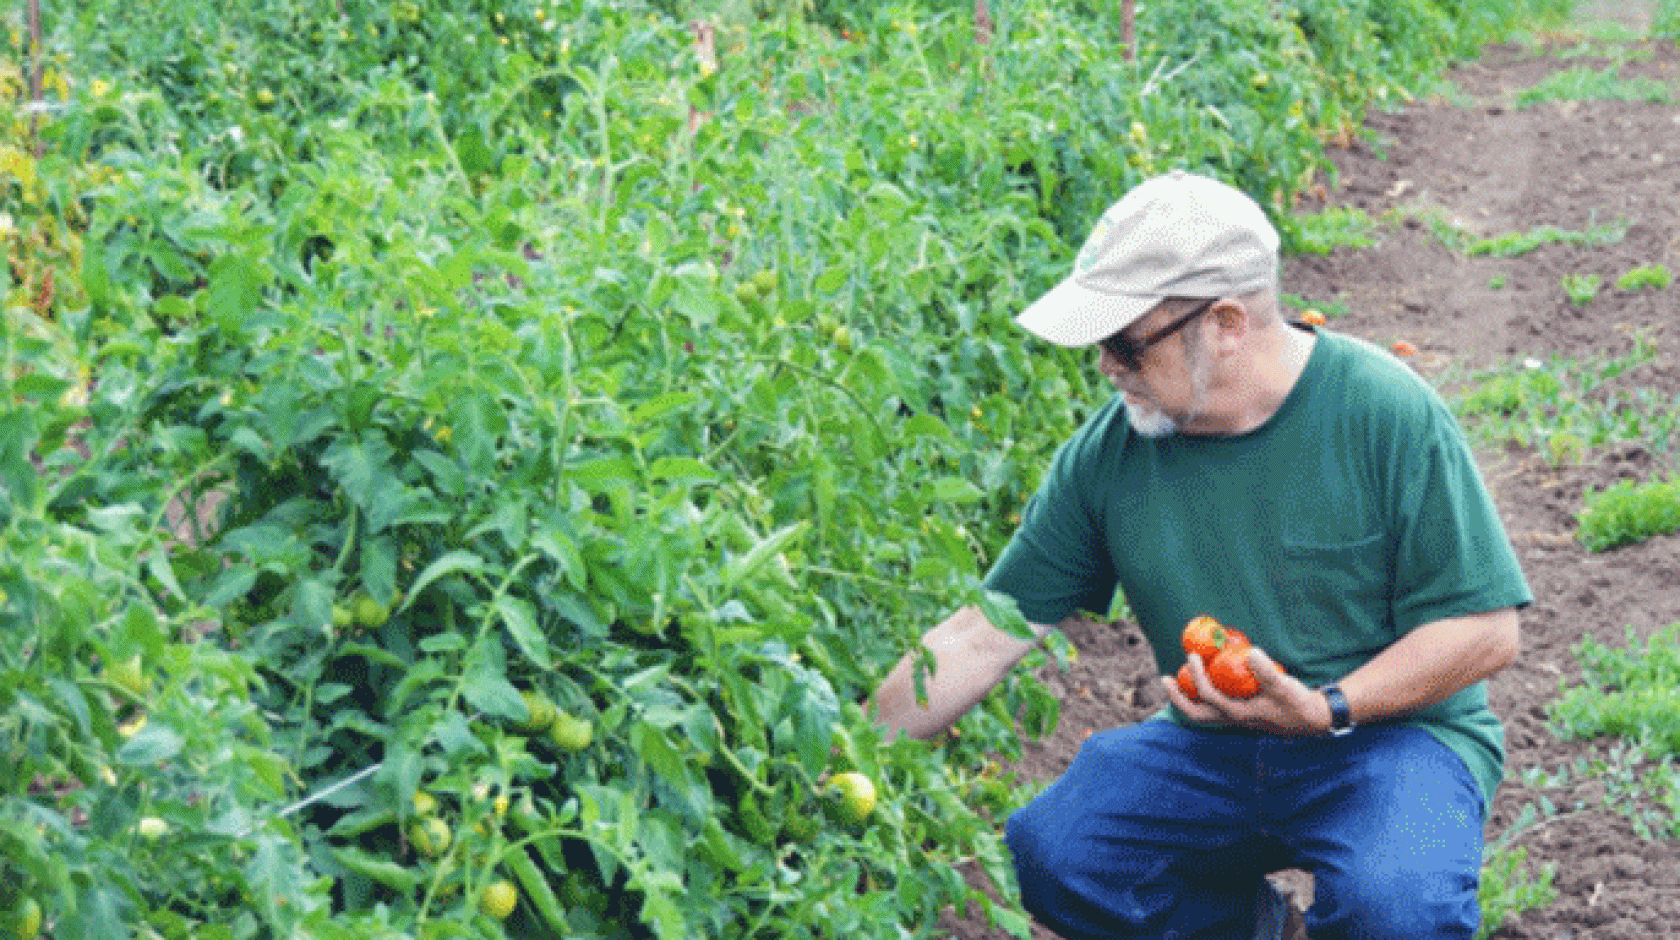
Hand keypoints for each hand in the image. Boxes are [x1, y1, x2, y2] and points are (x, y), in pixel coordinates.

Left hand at [1161, 647, 1330, 735]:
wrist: (1313, 719)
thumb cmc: (1297, 703)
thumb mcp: (1283, 685)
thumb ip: (1266, 671)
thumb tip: (1251, 653)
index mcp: (1238, 713)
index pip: (1207, 695)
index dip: (1196, 675)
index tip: (1192, 656)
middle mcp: (1233, 719)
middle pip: (1196, 715)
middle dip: (1177, 698)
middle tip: (1165, 680)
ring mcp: (1238, 720)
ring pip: (1204, 715)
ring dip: (1187, 700)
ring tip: (1177, 682)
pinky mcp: (1244, 715)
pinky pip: (1215, 710)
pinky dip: (1204, 699)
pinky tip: (1206, 684)